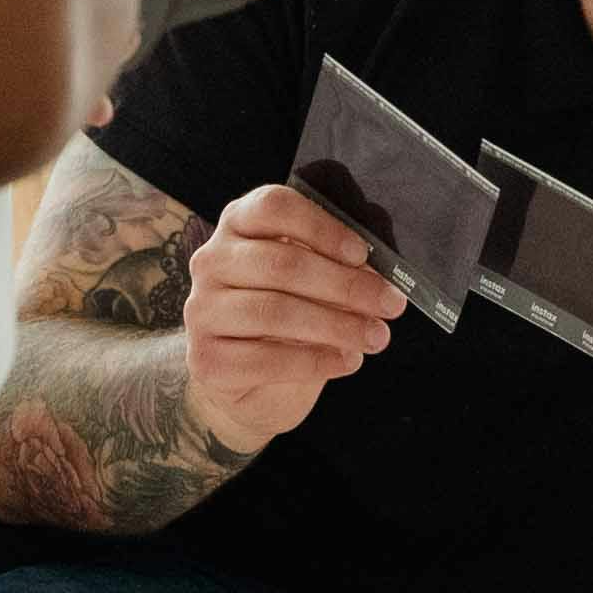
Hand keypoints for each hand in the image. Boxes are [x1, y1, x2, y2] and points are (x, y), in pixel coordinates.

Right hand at [181, 181, 409, 452]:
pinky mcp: (204, 359)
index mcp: (240, 224)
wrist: (250, 384)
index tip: (361, 253)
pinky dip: (316, 361)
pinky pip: (266, 359)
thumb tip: (379, 268)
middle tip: (390, 305)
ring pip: (275, 311)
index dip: (321, 228)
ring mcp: (201, 310)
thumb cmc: (291, 320)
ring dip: (337, 325)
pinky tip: (347, 360)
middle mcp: (212, 261)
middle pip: (281, 264)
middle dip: (346, 286)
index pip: (273, 208)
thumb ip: (342, 265)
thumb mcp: (317, 282)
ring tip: (376, 337)